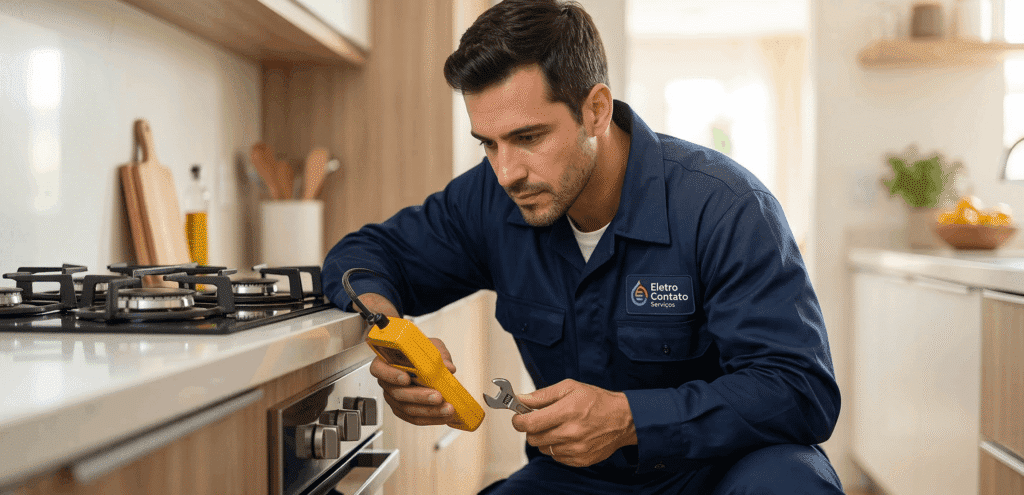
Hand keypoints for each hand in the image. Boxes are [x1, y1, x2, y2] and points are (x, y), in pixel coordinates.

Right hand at [370, 337, 457, 426]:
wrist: (425, 364)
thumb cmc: (421, 353)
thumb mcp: (430, 346)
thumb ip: (438, 354)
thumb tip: (448, 367)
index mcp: (386, 362)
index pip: (379, 369)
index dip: (391, 375)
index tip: (406, 378)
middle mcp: (387, 382)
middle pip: (397, 393)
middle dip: (419, 396)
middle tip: (437, 396)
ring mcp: (394, 398)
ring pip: (408, 408)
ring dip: (430, 410)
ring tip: (447, 408)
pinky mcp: (404, 410)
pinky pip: (415, 418)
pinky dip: (432, 418)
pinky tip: (444, 415)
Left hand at [512, 379, 637, 467]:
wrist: (623, 419)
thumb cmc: (598, 401)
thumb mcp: (570, 388)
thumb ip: (543, 395)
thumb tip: (522, 399)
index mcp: (567, 411)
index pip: (530, 423)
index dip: (518, 421)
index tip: (518, 418)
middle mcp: (571, 432)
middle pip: (533, 438)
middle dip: (531, 429)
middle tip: (539, 420)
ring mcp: (576, 449)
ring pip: (543, 449)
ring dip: (545, 439)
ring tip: (558, 427)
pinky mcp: (580, 460)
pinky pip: (556, 457)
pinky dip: (557, 447)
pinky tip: (567, 437)